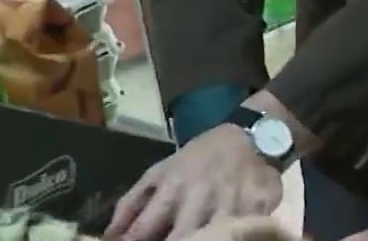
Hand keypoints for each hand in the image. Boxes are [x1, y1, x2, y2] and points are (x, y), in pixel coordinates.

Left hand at [106, 125, 282, 240]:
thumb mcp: (162, 171)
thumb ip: (132, 203)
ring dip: (204, 240)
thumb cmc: (199, 158)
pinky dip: (237, 234)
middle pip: (179, 240)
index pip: (142, 230)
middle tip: (171, 240)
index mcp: (172, 188)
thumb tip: (107, 237)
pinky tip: (229, 235)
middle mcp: (200, 197)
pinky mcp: (260, 207)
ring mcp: (232, 203)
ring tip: (197, 238)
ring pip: (213, 239)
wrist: (251, 137)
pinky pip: (247, 230)